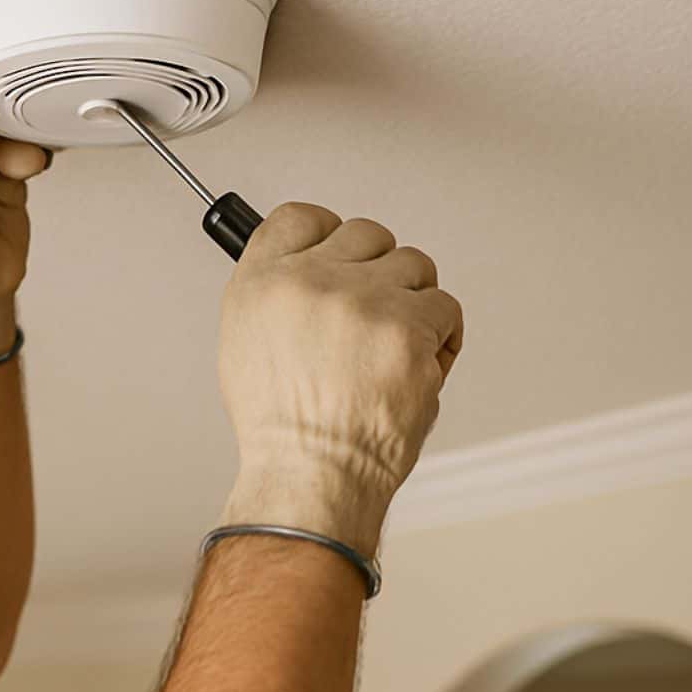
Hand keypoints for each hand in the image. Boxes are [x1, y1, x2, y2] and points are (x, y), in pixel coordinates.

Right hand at [216, 203, 464, 555]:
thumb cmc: (285, 427)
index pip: (301, 217)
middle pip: (366, 233)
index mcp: (261, 283)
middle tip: (373, 318)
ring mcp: (361, 299)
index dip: (328, 234)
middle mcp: (308, 280)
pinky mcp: (409, 323)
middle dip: (377, 271)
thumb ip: (279, 295)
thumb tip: (314, 266)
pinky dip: (438, 339)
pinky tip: (412, 368)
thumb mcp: (247, 347)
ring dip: (412, 304)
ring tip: (390, 352)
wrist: (314, 474)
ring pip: (412, 266)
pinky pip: (444, 307)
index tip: (341, 254)